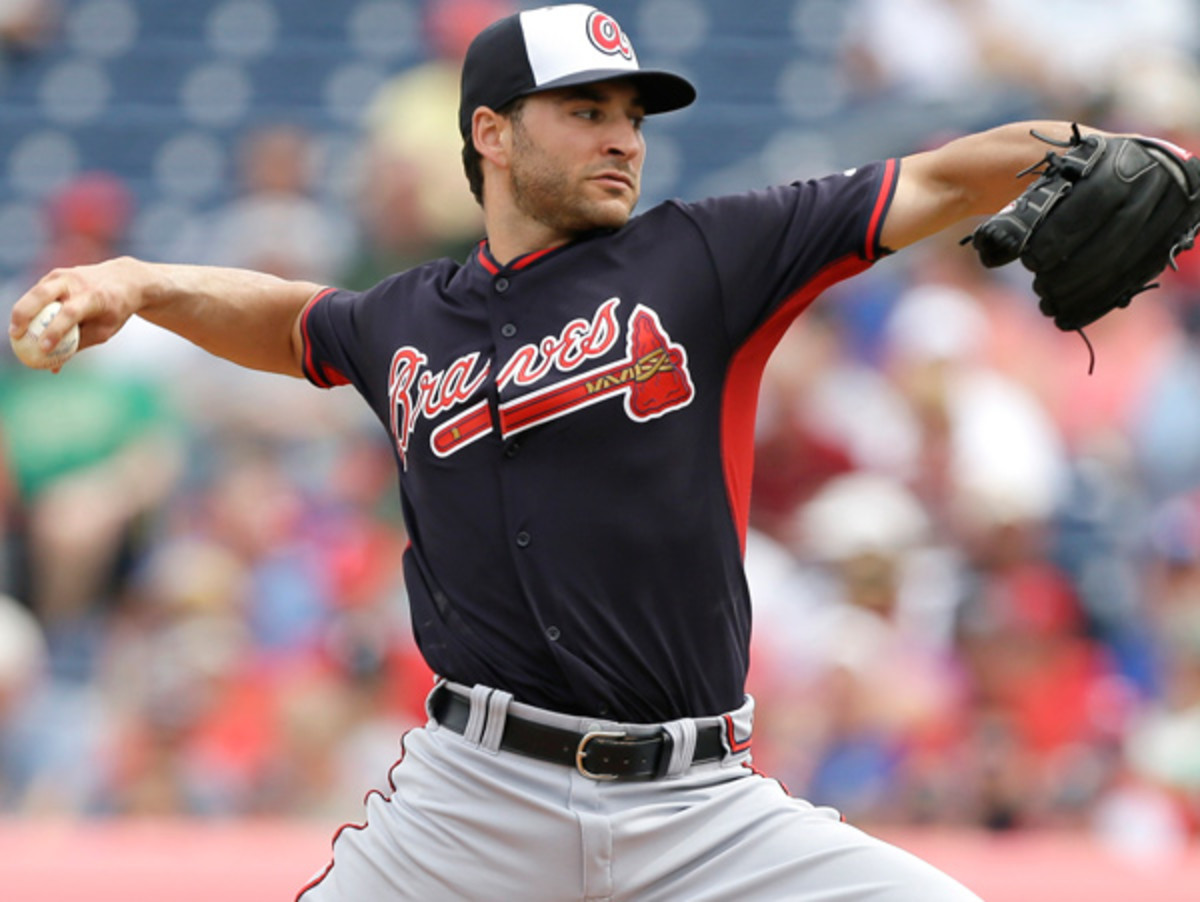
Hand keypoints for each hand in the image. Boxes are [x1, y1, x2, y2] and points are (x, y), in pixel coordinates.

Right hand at [8, 256, 154, 365]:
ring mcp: (65, 274)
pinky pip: (38, 293)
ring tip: (14, 333)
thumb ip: (78, 345)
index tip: (43, 349)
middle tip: (16, 336)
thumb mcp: (104, 330)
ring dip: (21, 311)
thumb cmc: (114, 311)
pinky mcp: (56, 274)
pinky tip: (24, 323)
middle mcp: (77, 282)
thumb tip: (52, 367)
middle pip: (43, 294)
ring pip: (36, 291)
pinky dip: (29, 307)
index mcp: (95, 297)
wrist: (124, 279)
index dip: (55, 331)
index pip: (71, 314)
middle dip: (25, 314)